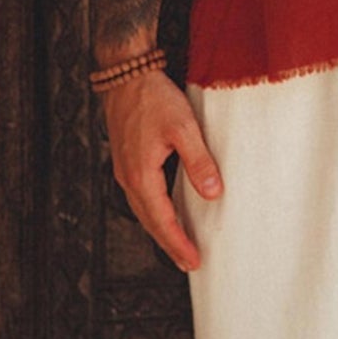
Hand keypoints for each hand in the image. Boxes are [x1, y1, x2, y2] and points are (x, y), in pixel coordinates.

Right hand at [101, 69, 221, 270]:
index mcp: (141, 175)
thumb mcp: (183, 127)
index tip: (193, 261)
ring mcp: (125, 170)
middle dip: (169, 244)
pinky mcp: (127, 160)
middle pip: (149, 222)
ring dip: (160, 229)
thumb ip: (198, 161)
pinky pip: (140, 196)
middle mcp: (129, 178)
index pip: (162, 220)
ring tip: (178, 243)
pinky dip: (153, 211)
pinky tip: (164, 209)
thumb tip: (212, 193)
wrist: (127, 76)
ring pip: (143, 210)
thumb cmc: (153, 98)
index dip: (178, 243)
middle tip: (187, 262)